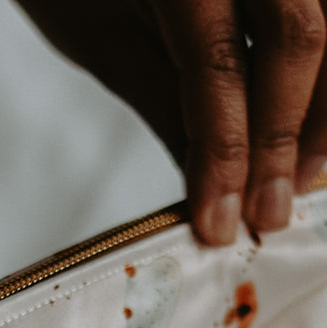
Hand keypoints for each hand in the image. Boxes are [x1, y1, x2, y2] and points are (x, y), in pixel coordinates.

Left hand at [16, 0, 326, 244]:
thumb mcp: (105, 40)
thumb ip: (167, 102)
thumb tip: (208, 184)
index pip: (216, 64)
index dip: (226, 152)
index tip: (219, 223)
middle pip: (295, 38)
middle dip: (283, 139)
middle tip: (269, 214)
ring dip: (324, 110)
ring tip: (301, 179)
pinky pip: (326, 17)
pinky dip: (326, 79)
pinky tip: (313, 126)